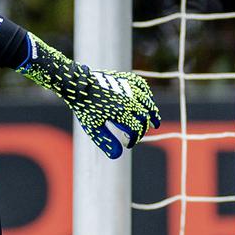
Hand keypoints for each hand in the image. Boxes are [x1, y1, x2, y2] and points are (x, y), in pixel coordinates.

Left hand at [18, 34, 160, 158]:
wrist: (79, 85)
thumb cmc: (85, 108)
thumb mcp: (93, 128)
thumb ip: (106, 141)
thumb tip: (118, 155)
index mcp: (120, 112)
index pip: (136, 130)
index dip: (134, 139)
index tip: (128, 144)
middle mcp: (128, 100)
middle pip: (144, 118)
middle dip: (142, 129)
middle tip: (138, 134)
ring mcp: (128, 88)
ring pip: (147, 102)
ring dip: (152, 114)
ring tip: (155, 123)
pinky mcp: (126, 79)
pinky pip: (142, 87)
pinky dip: (147, 96)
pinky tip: (148, 103)